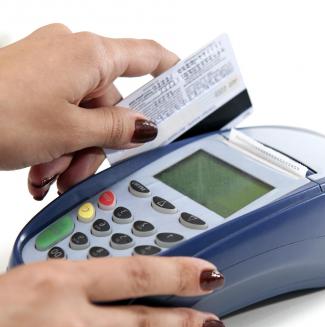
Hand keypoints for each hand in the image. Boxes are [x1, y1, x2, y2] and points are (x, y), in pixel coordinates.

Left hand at [0, 23, 178, 198]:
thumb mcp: (71, 130)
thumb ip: (117, 129)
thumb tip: (146, 127)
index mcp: (90, 54)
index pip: (150, 56)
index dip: (176, 73)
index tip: (193, 90)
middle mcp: (72, 54)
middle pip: (112, 104)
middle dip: (100, 144)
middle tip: (84, 171)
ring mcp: (50, 67)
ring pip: (84, 115)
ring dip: (73, 151)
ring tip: (50, 174)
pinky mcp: (31, 81)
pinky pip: (60, 112)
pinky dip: (56, 142)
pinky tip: (39, 166)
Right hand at [0, 256, 224, 326]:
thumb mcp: (28, 279)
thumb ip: (76, 282)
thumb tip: (123, 283)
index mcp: (57, 283)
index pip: (140, 273)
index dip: (181, 272)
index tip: (207, 274)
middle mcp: (68, 326)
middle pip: (148, 321)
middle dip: (188, 322)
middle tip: (212, 321)